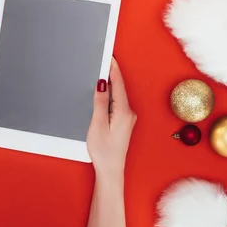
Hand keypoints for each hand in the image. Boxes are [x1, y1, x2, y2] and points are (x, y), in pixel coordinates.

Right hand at [86, 58, 136, 179]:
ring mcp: (127, 117)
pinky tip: (103, 93)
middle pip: (118, 88)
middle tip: (102, 60)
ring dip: (109, 84)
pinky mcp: (123, 122)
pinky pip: (117, 102)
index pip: (118, 84)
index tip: (109, 56)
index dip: (113, 69)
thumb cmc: (104, 151)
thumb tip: (101, 84)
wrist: (111, 170)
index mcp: (124, 112)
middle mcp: (129, 113)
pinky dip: (109, 95)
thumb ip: (100, 102)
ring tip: (99, 73)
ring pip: (117, 95)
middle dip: (110, 74)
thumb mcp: (98, 124)